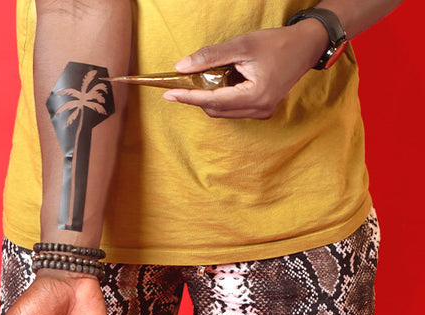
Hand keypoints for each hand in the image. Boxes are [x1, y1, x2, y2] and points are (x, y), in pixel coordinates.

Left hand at [162, 20, 328, 118]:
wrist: (305, 47)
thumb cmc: (276, 43)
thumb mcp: (241, 45)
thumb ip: (210, 56)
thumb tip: (182, 67)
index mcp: (255, 96)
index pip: (212, 101)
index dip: (188, 98)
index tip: (169, 95)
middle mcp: (259, 110)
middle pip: (216, 110)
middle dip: (197, 99)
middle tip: (182, 85)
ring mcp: (261, 112)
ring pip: (224, 112)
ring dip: (209, 99)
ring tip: (201, 81)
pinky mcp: (262, 110)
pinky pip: (233, 109)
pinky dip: (221, 99)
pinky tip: (219, 84)